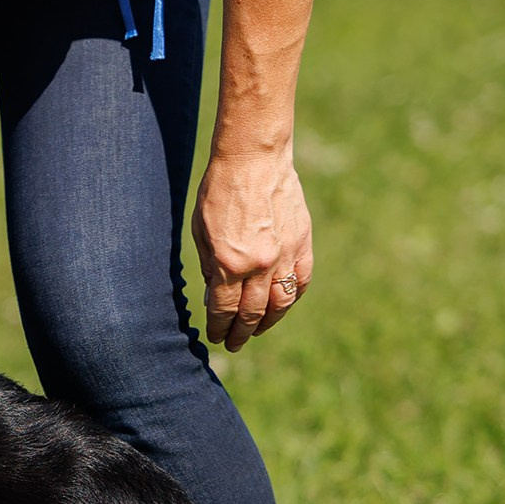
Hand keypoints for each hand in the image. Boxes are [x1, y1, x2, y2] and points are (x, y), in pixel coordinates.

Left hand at [191, 148, 313, 350]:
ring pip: (281, 303)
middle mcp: (259, 265)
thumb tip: (213, 300)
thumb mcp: (202, 233)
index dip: (219, 327)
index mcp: (229, 264)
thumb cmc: (218, 193)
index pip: (224, 310)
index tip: (216, 337)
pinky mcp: (303, 242)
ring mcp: (285, 254)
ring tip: (256, 329)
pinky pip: (301, 279)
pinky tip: (282, 305)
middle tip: (234, 343)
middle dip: (241, 332)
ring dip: (268, 322)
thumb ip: (210, 268)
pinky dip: (292, 297)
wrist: (254, 160)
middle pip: (252, 312)